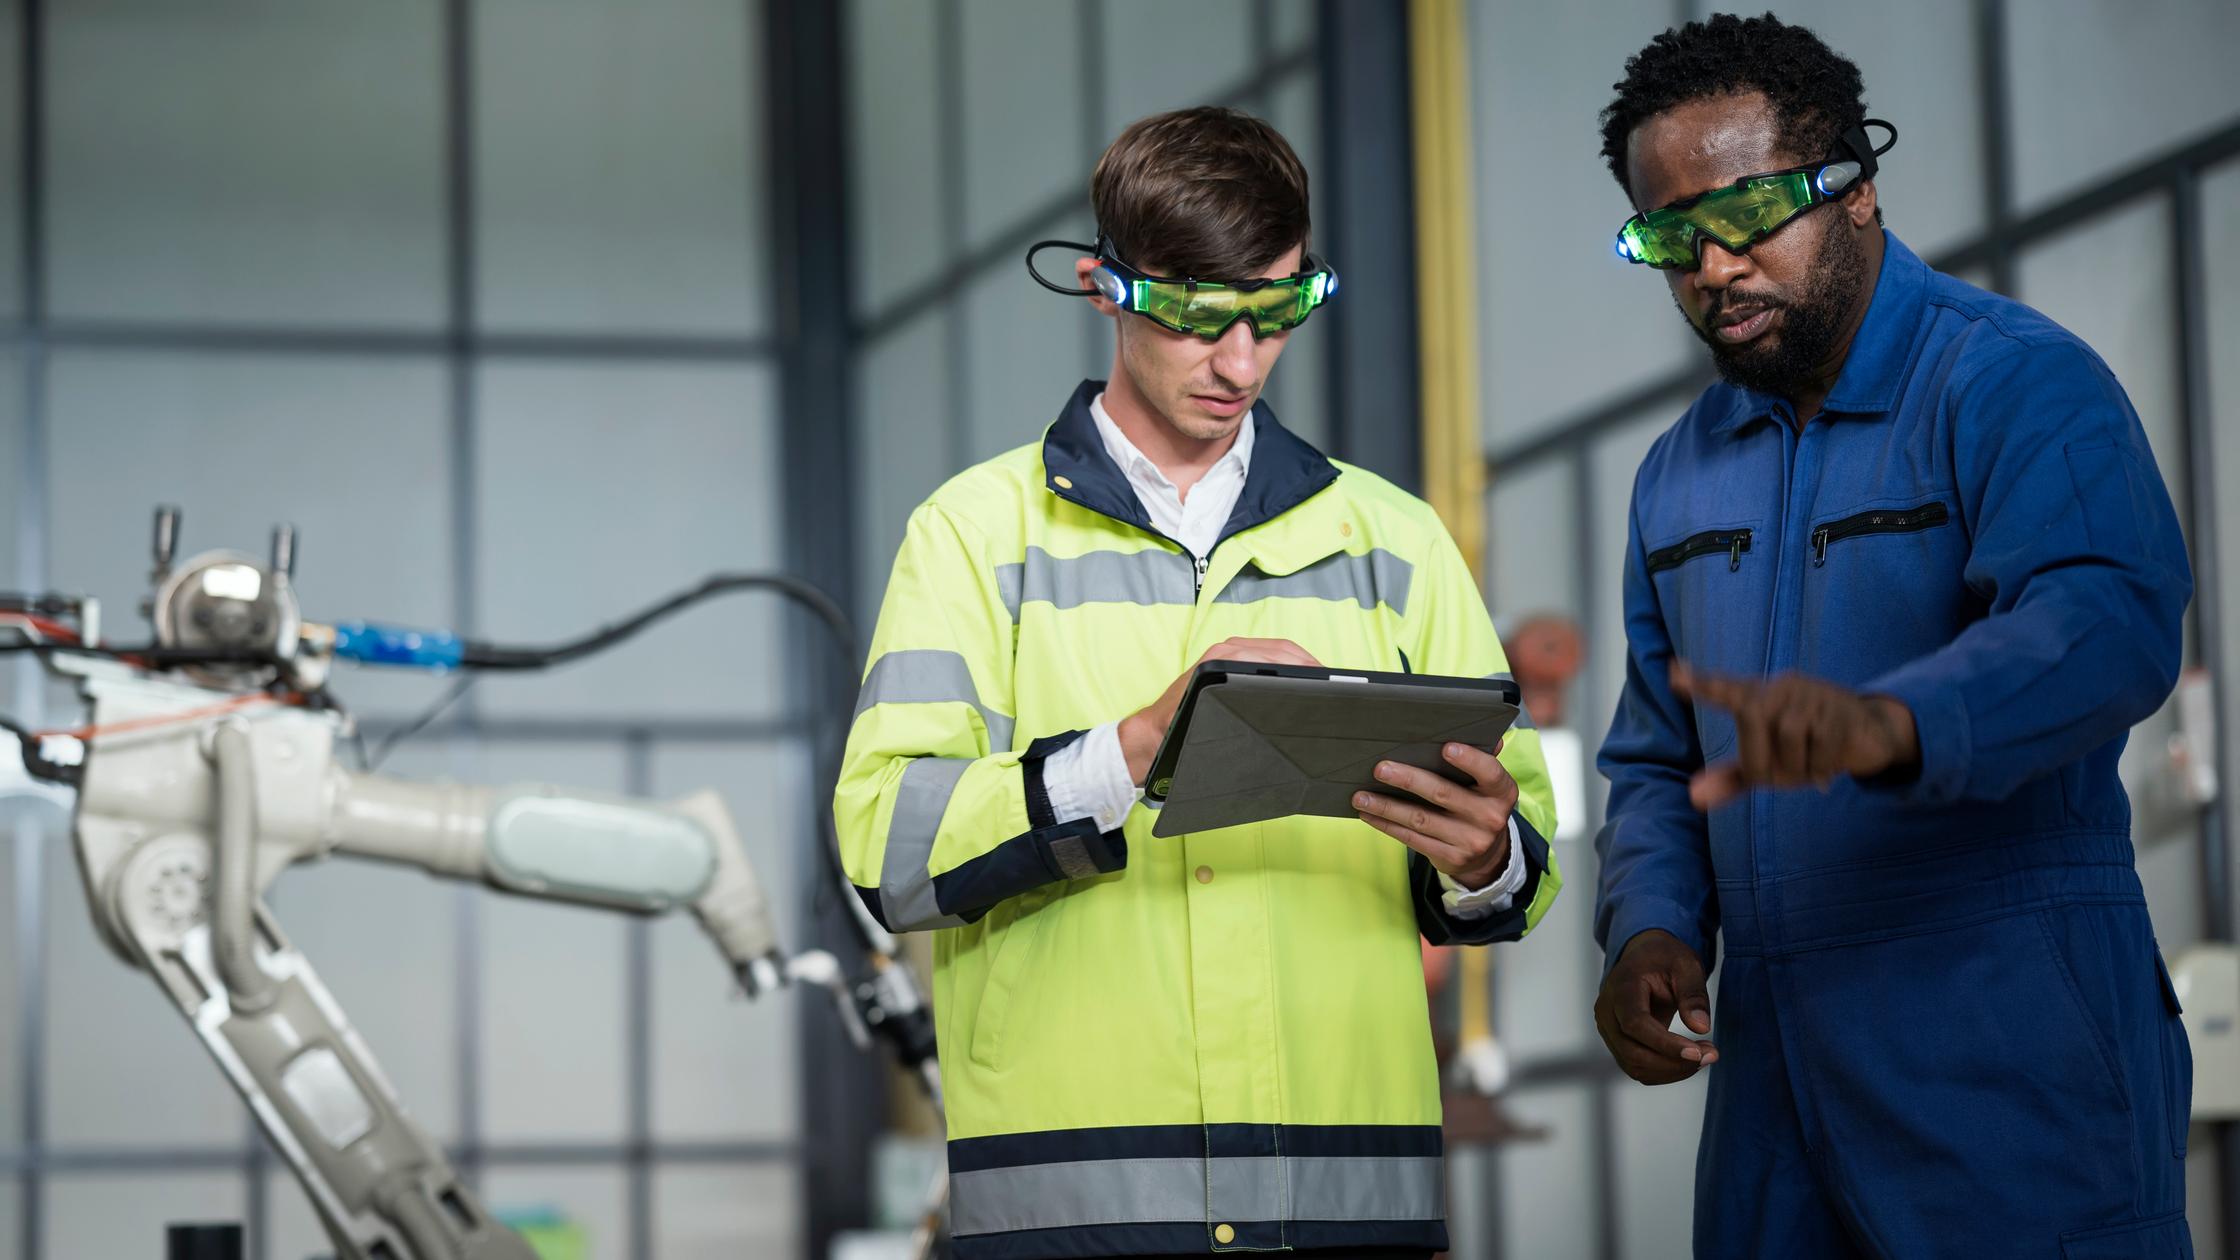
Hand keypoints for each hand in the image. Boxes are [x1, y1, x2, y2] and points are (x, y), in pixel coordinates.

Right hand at [1118, 638, 1321, 784]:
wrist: (1157, 735)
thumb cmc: (1198, 724)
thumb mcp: (1236, 708)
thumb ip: (1262, 701)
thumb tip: (1304, 710)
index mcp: (1241, 656)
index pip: (1286, 653)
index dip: (1311, 665)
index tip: (1333, 685)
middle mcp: (1233, 648)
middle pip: (1285, 651)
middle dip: (1311, 667)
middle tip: (1334, 691)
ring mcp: (1221, 654)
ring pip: (1272, 654)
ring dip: (1297, 668)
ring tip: (1318, 688)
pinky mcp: (1211, 664)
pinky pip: (1249, 661)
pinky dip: (1272, 669)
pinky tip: (1288, 685)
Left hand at [1351, 740, 1515, 888]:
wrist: (1488, 855)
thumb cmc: (1479, 805)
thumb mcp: (1488, 786)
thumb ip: (1481, 760)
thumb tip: (1479, 732)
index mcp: (1502, 792)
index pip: (1490, 772)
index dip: (1469, 760)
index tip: (1445, 747)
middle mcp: (1489, 817)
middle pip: (1443, 793)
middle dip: (1408, 780)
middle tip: (1380, 768)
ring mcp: (1469, 840)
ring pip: (1420, 819)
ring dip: (1386, 806)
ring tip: (1361, 796)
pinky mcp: (1450, 857)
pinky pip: (1412, 838)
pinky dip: (1387, 825)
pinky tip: (1369, 814)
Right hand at [1594, 929, 1716, 1084]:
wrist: (1645, 958)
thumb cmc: (1665, 958)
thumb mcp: (1686, 966)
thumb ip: (1693, 994)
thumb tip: (1701, 1027)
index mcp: (1621, 987)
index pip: (1635, 1024)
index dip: (1664, 1044)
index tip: (1697, 1053)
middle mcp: (1606, 1011)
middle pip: (1632, 1052)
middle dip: (1673, 1062)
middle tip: (1711, 1055)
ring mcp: (1608, 1030)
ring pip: (1634, 1066)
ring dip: (1672, 1070)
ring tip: (1704, 1056)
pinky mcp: (1617, 1043)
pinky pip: (1637, 1068)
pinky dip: (1665, 1071)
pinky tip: (1688, 1059)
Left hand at [1671, 662, 1919, 811]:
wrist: (1867, 735)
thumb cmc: (1806, 749)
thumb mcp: (1767, 766)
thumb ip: (1731, 779)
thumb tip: (1694, 798)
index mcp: (1758, 699)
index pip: (1724, 689)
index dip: (1700, 683)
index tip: (1672, 673)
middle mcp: (1781, 688)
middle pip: (1752, 717)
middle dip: (1761, 759)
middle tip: (1779, 781)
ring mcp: (1813, 694)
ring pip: (1789, 734)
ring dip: (1796, 767)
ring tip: (1807, 772)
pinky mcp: (1841, 709)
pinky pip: (1822, 745)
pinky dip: (1821, 768)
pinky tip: (1828, 771)